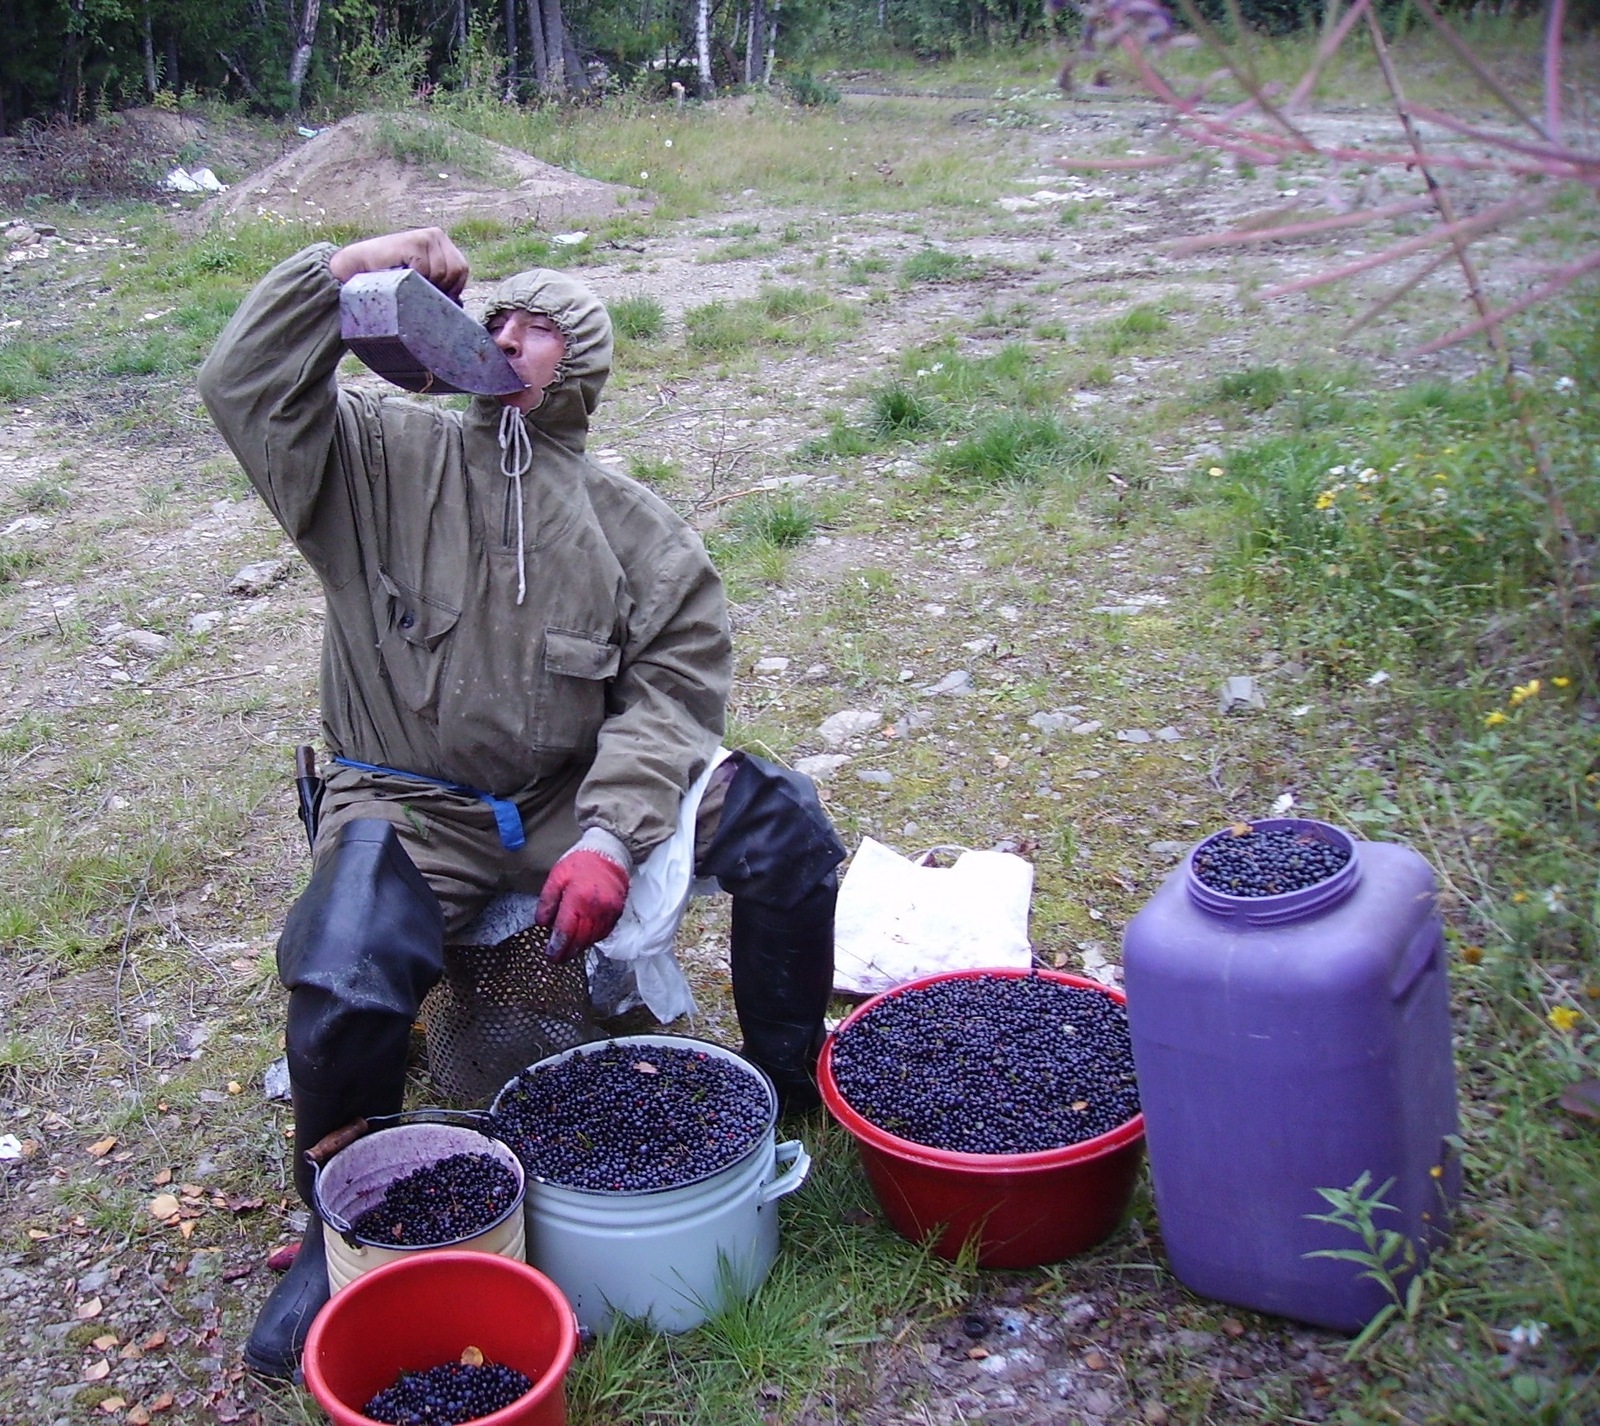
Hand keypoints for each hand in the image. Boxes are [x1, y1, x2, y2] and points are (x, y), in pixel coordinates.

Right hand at [328, 227, 468, 301]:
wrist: (356, 269)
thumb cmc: (389, 279)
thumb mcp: (422, 280)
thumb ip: (441, 284)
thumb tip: (462, 306)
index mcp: (442, 243)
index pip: (462, 271)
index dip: (450, 287)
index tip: (428, 291)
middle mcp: (436, 235)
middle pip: (457, 271)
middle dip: (440, 286)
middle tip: (415, 285)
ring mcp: (426, 237)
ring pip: (443, 273)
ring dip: (424, 283)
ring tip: (406, 278)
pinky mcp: (415, 242)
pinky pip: (427, 270)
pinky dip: (414, 278)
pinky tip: (400, 272)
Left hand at [535, 846, 629, 962]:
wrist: (609, 851)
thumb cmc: (580, 863)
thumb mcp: (556, 877)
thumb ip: (547, 901)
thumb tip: (542, 924)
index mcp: (577, 898)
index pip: (566, 931)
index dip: (557, 947)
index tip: (550, 955)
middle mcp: (595, 908)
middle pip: (580, 939)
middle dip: (568, 952)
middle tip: (557, 958)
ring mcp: (609, 911)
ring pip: (593, 938)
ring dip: (580, 947)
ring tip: (569, 950)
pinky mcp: (618, 911)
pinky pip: (605, 932)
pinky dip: (593, 938)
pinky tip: (585, 939)